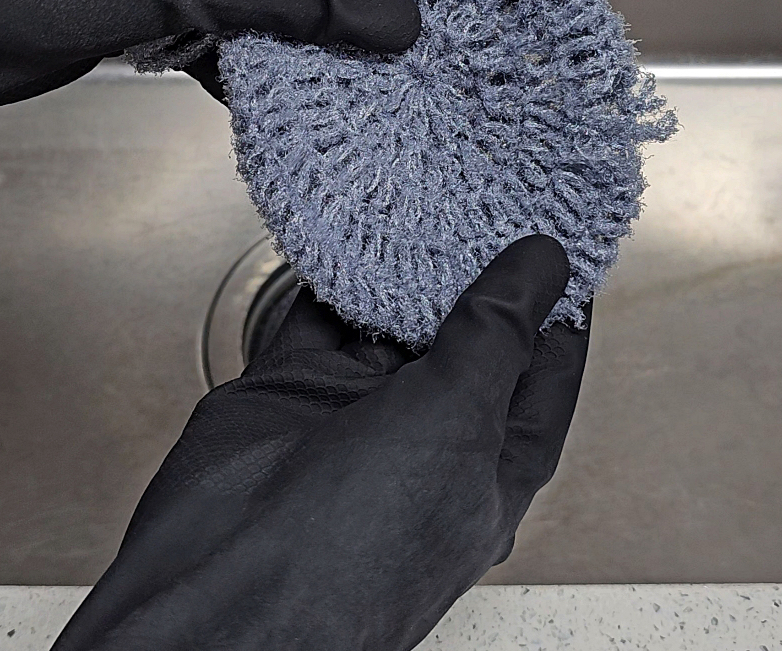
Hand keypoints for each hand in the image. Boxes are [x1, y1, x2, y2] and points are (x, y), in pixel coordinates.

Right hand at [52, 235, 589, 650]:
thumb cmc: (356, 556)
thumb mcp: (459, 422)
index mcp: (489, 463)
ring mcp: (352, 415)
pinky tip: (344, 219)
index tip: (557, 227)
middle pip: (463, 331)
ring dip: (398, 258)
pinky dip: (325, 268)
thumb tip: (540, 269)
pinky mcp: (286, 393)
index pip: (543, 366)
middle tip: (484, 186)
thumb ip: (497, 336)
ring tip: (422, 186)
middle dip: (471, 263)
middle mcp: (424, 438)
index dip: (555, 298)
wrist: (224, 595)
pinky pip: (313, 315)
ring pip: (386, 316)